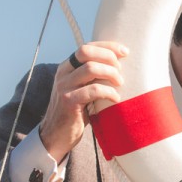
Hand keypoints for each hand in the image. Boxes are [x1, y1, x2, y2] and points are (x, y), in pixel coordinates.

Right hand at [39, 41, 128, 161]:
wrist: (57, 135)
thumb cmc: (77, 111)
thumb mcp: (83, 88)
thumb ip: (93, 77)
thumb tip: (120, 65)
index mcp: (67, 67)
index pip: (86, 47)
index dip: (107, 46)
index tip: (125, 52)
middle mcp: (63, 73)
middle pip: (86, 52)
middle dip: (108, 57)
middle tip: (120, 71)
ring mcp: (64, 87)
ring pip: (91, 68)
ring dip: (111, 74)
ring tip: (119, 84)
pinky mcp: (68, 101)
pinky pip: (94, 90)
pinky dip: (109, 92)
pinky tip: (116, 98)